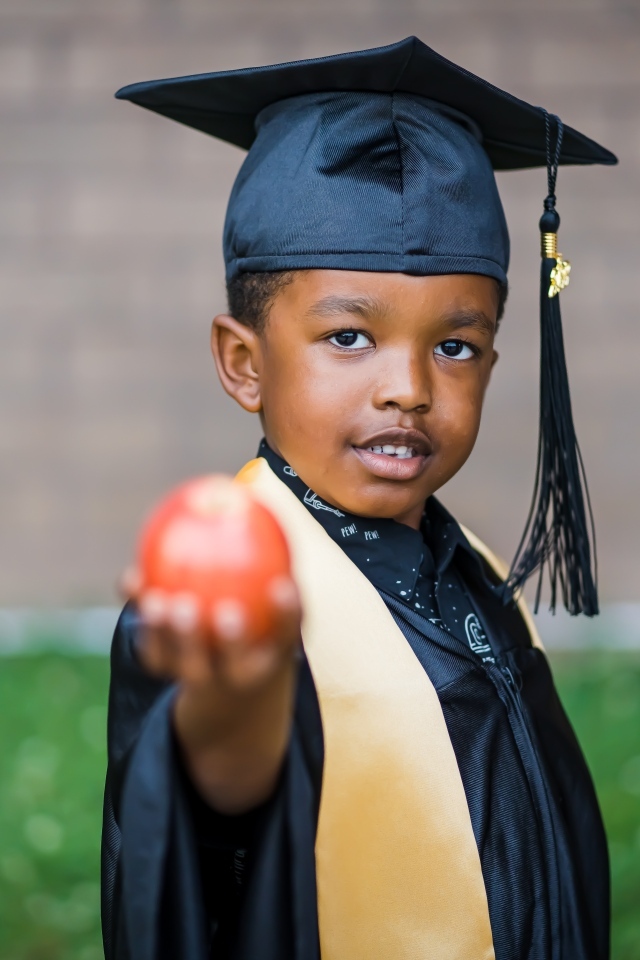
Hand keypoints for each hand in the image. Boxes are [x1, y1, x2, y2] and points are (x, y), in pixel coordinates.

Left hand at [119, 570, 301, 811]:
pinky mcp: (177, 692)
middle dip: (228, 639)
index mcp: (277, 663)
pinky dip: (142, 623)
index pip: (291, 637)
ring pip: (191, 667)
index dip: (289, 615)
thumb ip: (266, 594)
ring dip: (173, 634)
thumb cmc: (257, 664)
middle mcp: (248, 682)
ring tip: (158, 602)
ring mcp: (212, 693)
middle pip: (238, 663)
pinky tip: (130, 585)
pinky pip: (157, 659)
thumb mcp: (273, 640)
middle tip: (214, 611)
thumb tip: (254, 528)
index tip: (282, 585)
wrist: (237, 734)